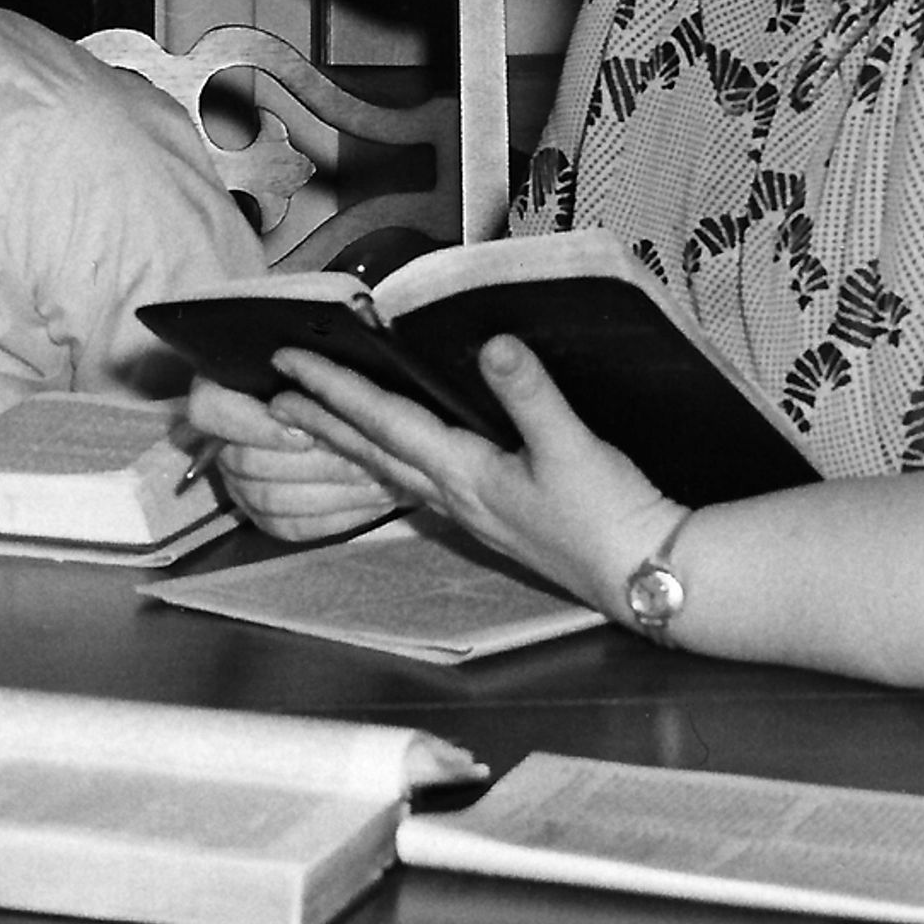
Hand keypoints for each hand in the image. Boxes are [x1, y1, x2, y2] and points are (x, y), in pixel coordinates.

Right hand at [175, 376, 400, 546]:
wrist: (378, 419)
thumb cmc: (348, 374)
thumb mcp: (332, 353)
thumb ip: (315, 362)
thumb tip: (307, 367)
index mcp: (224, 384)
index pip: (207, 409)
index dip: (253, 425)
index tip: (303, 431)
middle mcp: (220, 437)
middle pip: (242, 462)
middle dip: (309, 463)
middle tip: (362, 456)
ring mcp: (238, 481)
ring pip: (269, 500)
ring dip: (330, 490)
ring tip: (379, 476)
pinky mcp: (264, 516)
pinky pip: (290, 527)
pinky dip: (335, 516)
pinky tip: (373, 498)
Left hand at [260, 336, 684, 618]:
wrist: (649, 579)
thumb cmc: (611, 517)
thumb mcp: (573, 448)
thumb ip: (530, 394)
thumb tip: (492, 343)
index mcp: (464, 474)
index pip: (382, 422)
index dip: (332, 389)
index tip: (286, 366)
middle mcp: (457, 496)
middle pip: (372, 450)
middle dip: (321, 419)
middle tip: (274, 394)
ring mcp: (475, 513)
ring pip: (393, 470)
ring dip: (351, 442)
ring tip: (317, 423)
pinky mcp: (498, 519)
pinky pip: (424, 484)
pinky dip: (394, 462)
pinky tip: (399, 460)